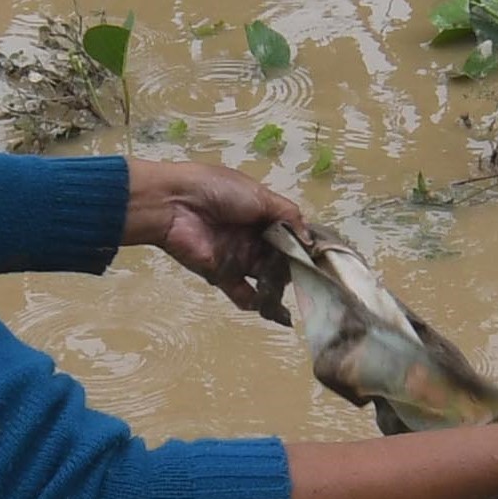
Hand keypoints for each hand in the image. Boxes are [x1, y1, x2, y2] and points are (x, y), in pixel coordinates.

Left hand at [123, 156, 305, 316]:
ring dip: (278, 286)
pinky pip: (243, 293)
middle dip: (295, 268)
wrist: (175, 204)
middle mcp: (252, 237)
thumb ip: (289, 217)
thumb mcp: (260, 195)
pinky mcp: (222, 275)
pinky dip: (257, 302)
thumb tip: (310, 241)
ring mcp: (238, 257)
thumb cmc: (219, 191)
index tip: (322, 259)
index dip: (304, 246)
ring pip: (265, 277)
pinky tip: (271, 306)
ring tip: (294, 293)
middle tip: (310, 278)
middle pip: (280, 259)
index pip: (289, 234)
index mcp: (261, 214)